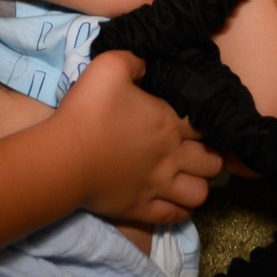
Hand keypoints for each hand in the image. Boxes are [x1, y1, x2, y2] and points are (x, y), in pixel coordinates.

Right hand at [49, 52, 222, 225]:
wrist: (64, 157)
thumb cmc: (88, 111)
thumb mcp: (109, 66)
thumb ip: (134, 59)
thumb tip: (147, 61)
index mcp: (169, 123)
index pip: (206, 126)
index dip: (206, 124)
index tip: (197, 123)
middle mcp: (172, 157)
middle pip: (212, 163)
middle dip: (210, 157)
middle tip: (196, 153)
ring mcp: (159, 187)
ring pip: (200, 194)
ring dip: (198, 186)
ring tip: (187, 179)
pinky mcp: (142, 210)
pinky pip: (175, 217)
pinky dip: (180, 211)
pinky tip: (172, 202)